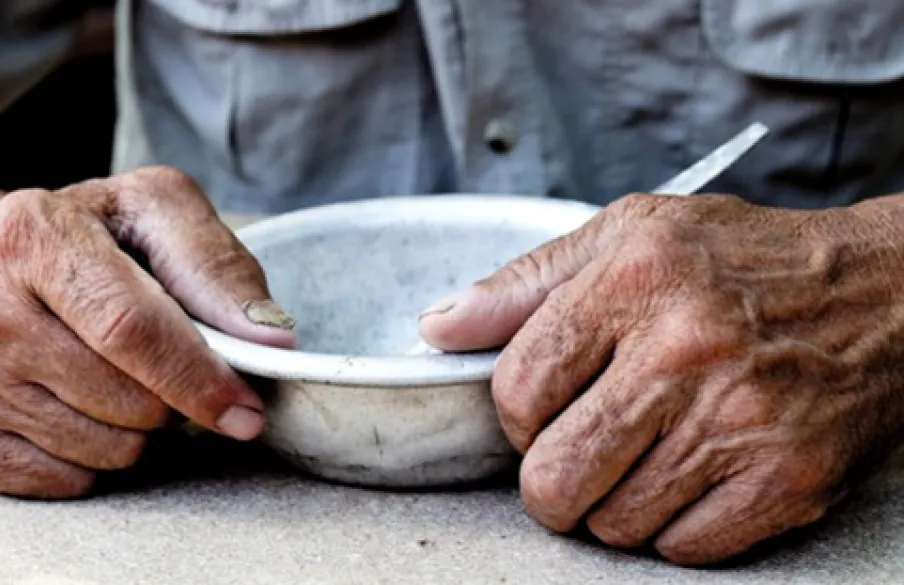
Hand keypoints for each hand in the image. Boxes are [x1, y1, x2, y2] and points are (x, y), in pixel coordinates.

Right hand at [0, 167, 294, 498]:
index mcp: (34, 234)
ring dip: (139, 427)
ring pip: (105, 447)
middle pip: (126, 398)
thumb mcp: (158, 215)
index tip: (246, 409)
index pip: (130, 328)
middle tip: (167, 366)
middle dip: (175, 399)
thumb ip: (218, 267)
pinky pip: (69, 479)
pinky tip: (79, 405)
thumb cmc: (91, 242)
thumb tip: (270, 340)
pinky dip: (97, 455)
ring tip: (116, 376)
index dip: (199, 376)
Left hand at [419, 193, 903, 564]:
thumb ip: (524, 283)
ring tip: (646, 450)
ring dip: (612, 500)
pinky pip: (682, 548)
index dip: (513, 413)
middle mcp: (686, 352)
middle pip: (555, 476)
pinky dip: (672, 524)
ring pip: (613, 524)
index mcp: (635, 278)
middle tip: (574, 452)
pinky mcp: (787, 481)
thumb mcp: (628, 234)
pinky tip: (693, 472)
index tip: (539, 408)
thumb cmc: (743, 261)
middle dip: (547, 479)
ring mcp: (741, 424)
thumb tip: (439, 327)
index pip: (517, 387)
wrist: (884, 294)